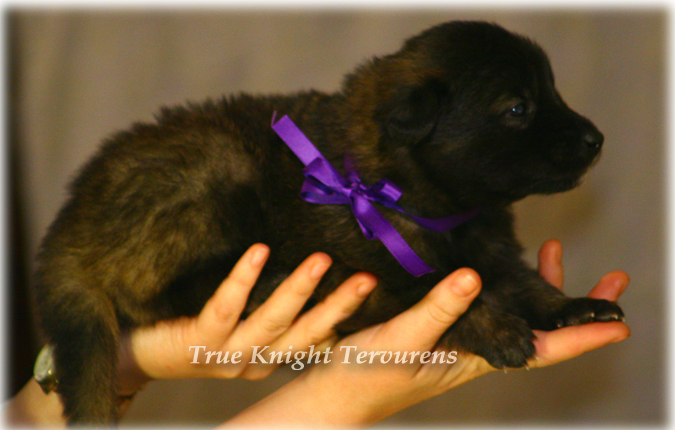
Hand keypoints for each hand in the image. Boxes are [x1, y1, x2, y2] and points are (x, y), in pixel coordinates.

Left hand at [118, 244, 376, 394]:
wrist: (132, 353)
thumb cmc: (189, 329)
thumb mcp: (236, 324)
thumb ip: (266, 306)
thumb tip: (300, 270)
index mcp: (266, 358)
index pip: (316, 338)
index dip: (345, 316)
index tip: (372, 288)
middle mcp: (253, 362)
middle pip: (305, 333)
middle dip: (339, 306)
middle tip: (368, 278)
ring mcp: (227, 355)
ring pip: (272, 322)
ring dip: (299, 290)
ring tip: (322, 260)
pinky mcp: (198, 343)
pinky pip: (225, 308)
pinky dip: (244, 280)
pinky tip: (258, 251)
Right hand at [226, 239, 629, 426]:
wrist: (330, 396)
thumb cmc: (363, 377)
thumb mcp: (401, 338)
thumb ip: (438, 309)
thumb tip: (476, 276)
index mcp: (474, 358)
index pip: (542, 351)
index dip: (583, 338)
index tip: (620, 322)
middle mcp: (474, 351)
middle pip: (538, 331)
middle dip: (574, 304)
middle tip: (611, 277)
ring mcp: (458, 343)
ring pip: (514, 314)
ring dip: (538, 288)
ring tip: (552, 252)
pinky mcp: (439, 333)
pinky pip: (484, 307)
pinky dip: (499, 284)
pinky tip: (490, 268)